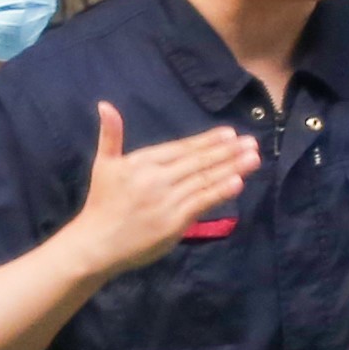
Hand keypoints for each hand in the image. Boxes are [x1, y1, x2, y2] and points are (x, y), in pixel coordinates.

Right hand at [66, 100, 258, 272]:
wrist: (95, 244)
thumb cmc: (102, 204)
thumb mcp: (104, 164)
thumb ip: (110, 135)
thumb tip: (105, 105)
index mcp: (143, 162)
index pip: (182, 148)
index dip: (208, 140)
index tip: (230, 133)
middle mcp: (156, 178)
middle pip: (198, 161)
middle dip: (227, 151)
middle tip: (252, 142)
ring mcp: (166, 200)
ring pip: (204, 180)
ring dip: (231, 168)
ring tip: (253, 158)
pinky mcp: (173, 222)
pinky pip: (201, 203)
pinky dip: (220, 192)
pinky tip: (238, 182)